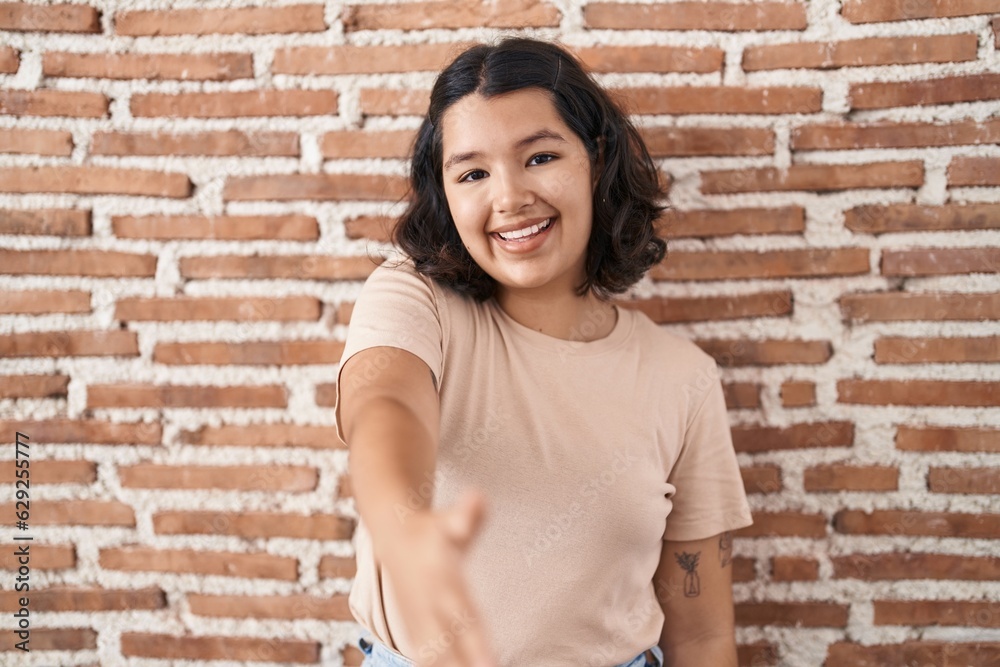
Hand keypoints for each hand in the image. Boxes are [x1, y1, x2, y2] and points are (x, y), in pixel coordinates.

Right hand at [381, 489, 499, 666]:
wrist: (393, 534)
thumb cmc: (431, 528)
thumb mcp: (449, 519)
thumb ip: (467, 515)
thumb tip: (479, 498)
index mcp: (443, 582)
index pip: (464, 618)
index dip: (477, 644)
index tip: (491, 666)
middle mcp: (430, 606)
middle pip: (450, 646)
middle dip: (464, 666)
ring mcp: (419, 620)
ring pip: (434, 657)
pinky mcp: (414, 627)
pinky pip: (425, 657)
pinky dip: (432, 666)